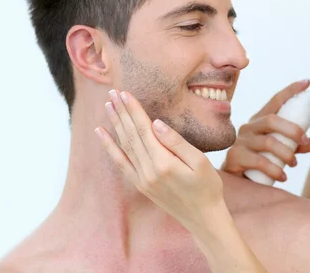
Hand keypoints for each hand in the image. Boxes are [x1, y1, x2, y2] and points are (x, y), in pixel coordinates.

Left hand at [94, 89, 223, 229]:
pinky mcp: (140, 184)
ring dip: (115, 124)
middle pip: (131, 135)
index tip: (124, 93)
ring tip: (107, 106)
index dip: (133, 110)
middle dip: (122, 112)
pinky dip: (110, 147)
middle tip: (112, 92)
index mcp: (163, 163)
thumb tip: (156, 123)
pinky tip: (102, 134)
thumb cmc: (207, 187)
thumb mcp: (200, 161)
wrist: (203, 217)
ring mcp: (141, 179)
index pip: (144, 129)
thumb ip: (176, 142)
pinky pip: (121, 162)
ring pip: (124, 146)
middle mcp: (147, 171)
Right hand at [221, 80, 309, 181]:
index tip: (307, 82)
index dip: (291, 90)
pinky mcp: (235, 156)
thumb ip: (295, 146)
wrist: (235, 182)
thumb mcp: (279, 152)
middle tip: (305, 140)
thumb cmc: (259, 163)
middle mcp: (249, 127)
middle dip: (292, 130)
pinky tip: (283, 176)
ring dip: (286, 154)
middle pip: (271, 120)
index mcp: (260, 121)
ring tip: (294, 164)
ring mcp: (241, 141)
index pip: (275, 101)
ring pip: (268, 142)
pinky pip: (259, 161)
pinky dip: (275, 170)